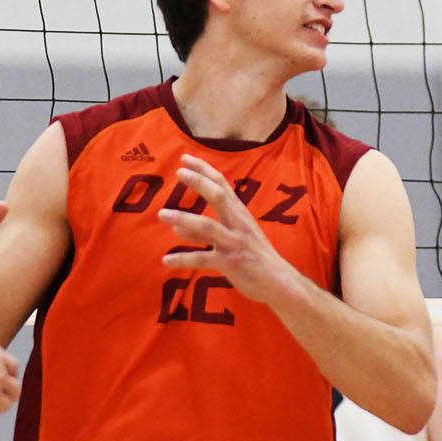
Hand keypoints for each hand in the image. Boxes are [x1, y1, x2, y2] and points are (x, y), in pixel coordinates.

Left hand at [156, 156, 300, 304]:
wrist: (279, 282)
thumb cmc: (255, 257)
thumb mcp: (233, 238)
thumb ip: (205, 232)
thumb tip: (177, 227)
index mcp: (240, 214)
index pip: (222, 185)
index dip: (204, 170)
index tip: (186, 158)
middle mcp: (238, 224)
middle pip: (218, 196)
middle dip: (198, 182)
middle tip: (178, 172)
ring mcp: (235, 243)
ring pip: (207, 226)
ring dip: (183, 218)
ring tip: (162, 214)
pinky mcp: (231, 263)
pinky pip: (203, 259)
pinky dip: (183, 259)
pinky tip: (166, 261)